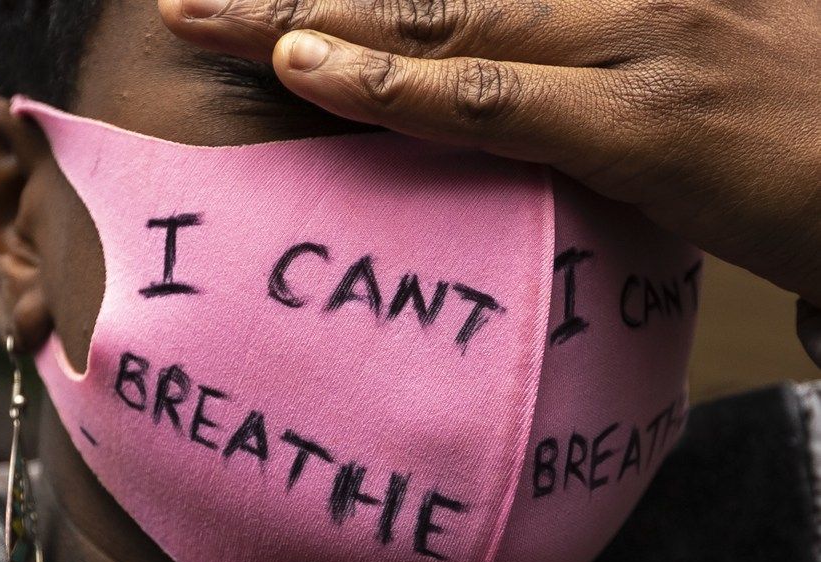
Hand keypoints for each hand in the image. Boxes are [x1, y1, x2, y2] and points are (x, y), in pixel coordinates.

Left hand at [160, 0, 820, 304]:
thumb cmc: (804, 142)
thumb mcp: (689, 98)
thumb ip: (595, 99)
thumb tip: (533, 129)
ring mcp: (633, 43)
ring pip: (440, 18)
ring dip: (312, 19)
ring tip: (204, 15)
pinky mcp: (644, 120)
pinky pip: (495, 99)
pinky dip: (395, 85)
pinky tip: (310, 71)